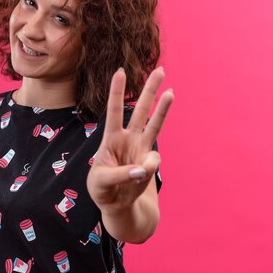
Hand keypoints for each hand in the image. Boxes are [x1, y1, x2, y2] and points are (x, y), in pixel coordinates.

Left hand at [87, 66, 173, 213]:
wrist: (116, 203)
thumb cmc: (102, 189)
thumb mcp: (101, 182)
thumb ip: (121, 174)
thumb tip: (144, 167)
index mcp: (110, 138)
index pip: (114, 111)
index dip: (117, 92)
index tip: (120, 72)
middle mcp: (128, 138)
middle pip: (140, 110)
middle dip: (150, 90)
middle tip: (160, 70)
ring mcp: (141, 148)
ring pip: (154, 124)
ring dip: (163, 108)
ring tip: (171, 92)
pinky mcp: (150, 162)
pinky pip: (154, 160)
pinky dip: (148, 168)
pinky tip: (137, 176)